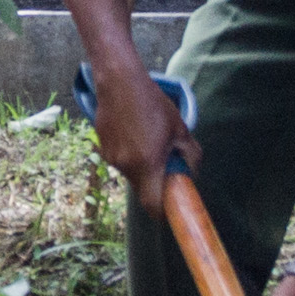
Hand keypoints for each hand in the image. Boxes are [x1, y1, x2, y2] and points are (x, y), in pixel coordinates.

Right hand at [89, 67, 198, 214]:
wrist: (119, 82)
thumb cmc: (152, 104)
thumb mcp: (179, 128)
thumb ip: (190, 154)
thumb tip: (192, 171)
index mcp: (147, 165)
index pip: (151, 205)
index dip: (160, 213)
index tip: (169, 211)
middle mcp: (126, 166)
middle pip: (141, 188)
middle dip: (153, 182)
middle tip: (164, 164)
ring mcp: (110, 157)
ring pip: (130, 172)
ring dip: (141, 165)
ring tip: (148, 139)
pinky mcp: (102, 146)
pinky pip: (119, 158)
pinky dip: (128, 153)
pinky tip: (133, 131)